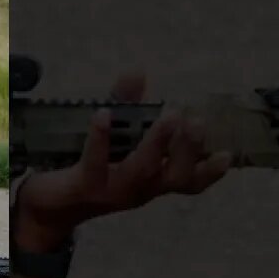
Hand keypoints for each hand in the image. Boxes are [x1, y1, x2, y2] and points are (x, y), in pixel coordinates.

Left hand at [16, 72, 231, 244]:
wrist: (50, 205)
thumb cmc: (91, 170)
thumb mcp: (115, 137)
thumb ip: (128, 106)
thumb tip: (138, 72)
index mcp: (153, 182)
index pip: (189, 182)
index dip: (210, 172)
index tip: (228, 154)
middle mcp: (139, 190)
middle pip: (173, 177)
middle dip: (187, 149)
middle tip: (196, 120)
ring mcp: (113, 190)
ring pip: (141, 170)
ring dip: (156, 143)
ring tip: (169, 115)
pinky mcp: (85, 185)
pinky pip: (95, 163)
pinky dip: (100, 138)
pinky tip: (103, 114)